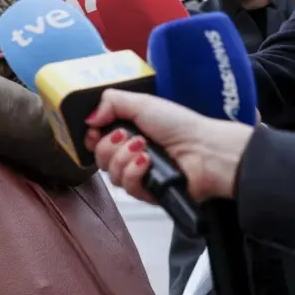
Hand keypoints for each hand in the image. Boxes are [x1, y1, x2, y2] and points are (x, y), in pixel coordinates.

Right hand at [82, 90, 254, 202]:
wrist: (205, 150)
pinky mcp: (146, 192)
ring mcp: (137, 174)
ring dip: (124, 158)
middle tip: (128, 136)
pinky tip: (147, 162)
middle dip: (109, 145)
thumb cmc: (181, 126)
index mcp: (127, 132)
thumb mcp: (143, 103)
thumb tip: (88, 117)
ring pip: (110, 173)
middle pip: (98, 157)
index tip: (97, 130)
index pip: (95, 139)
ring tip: (144, 149)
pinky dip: (134, 172)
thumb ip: (111, 102)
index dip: (92, 136)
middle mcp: (129, 153)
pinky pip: (127, 187)